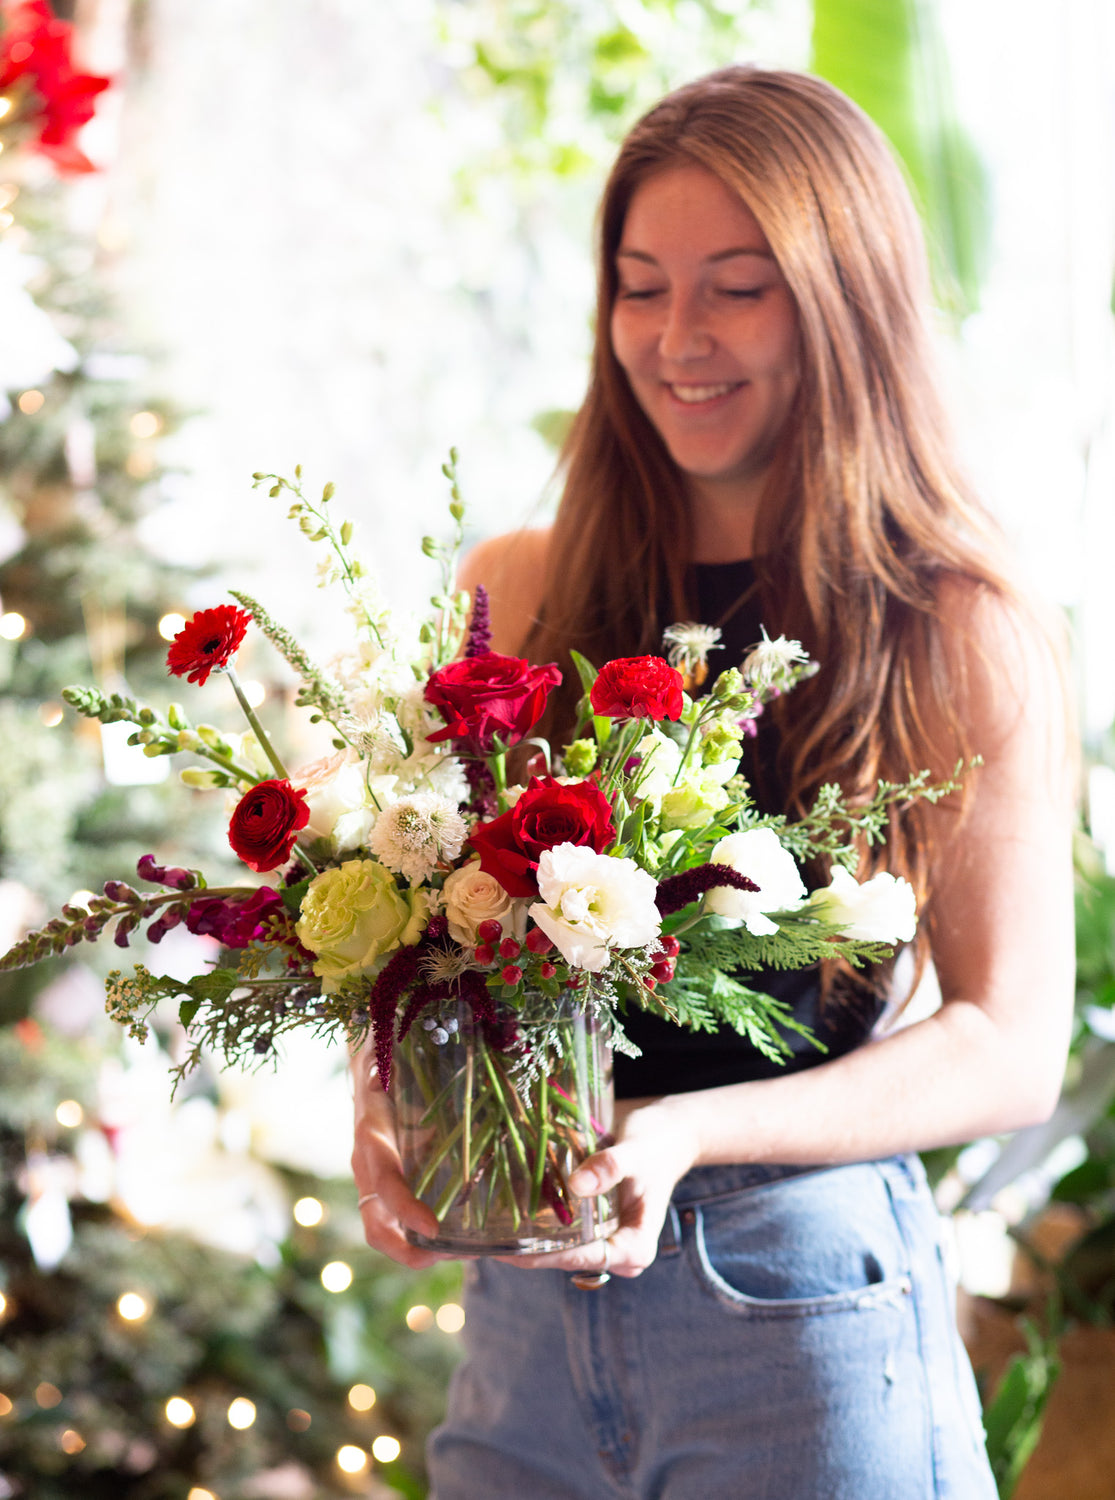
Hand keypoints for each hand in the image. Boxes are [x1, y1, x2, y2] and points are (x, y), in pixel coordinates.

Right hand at [350, 1039, 454, 1268]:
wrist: (365, 1054)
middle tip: (460, 1256)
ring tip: (470, 1250)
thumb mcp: (402, 1061)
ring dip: (423, 1251)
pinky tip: (464, 1231)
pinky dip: (425, 1234)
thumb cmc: (389, 1053)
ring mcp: (371, 1176)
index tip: (433, 1229)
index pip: (384, 1181)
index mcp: (372, 1133)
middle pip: (376, 1228)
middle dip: (412, 1254)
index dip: (405, 1208)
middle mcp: (366, 1163)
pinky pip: (398, 1218)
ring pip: (386, 1230)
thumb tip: (474, 1054)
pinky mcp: (384, 1180)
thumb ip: (427, 1067)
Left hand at [498, 1095, 701, 1278]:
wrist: (670, 1133)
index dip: (542, 1255)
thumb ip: (610, 1167)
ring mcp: (603, 1238)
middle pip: (563, 1257)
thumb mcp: (637, 1152)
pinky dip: (533, 1222)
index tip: (505, 1251)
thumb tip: (576, 1185)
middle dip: (524, 1251)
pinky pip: (558, 1229)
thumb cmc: (657, 1144)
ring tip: (478, 1230)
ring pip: (557, 1246)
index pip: (580, 1257)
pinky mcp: (591, 1225)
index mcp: (635, 1248)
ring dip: (523, 1238)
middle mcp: (617, 1251)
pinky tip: (500, 1209)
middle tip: (477, 1243)